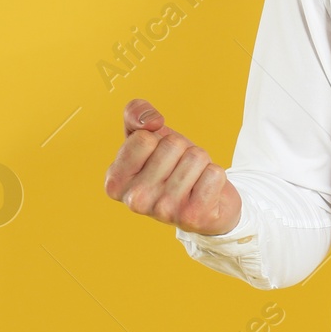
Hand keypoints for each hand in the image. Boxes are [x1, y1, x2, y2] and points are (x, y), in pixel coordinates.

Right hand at [102, 98, 242, 234]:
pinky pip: (215, 173)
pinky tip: (205, 192)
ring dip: (200, 162)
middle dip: (182, 150)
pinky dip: (215, 175)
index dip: (158, 140)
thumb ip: (135, 114)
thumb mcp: (148, 136)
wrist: (204, 200)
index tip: (158, 157)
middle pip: (173, 145)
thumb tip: (150, 121)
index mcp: (115, 182)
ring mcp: (164, 212)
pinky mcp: (194, 217)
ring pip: (196, 156)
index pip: (144, 137)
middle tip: (179, 169)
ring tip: (192, 179)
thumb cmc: (171, 165)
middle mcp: (135, 201)